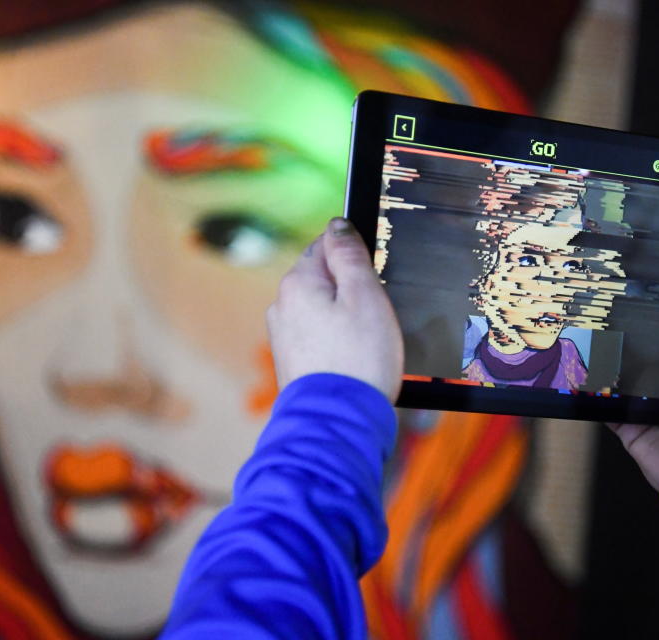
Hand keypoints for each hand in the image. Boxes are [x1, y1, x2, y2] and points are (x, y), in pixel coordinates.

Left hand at [267, 217, 403, 401]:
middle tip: (375, 316)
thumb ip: (349, 254)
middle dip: (351, 290)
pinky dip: (337, 343)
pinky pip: (319, 338)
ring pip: (322, 310)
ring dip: (345, 319)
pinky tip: (352, 361)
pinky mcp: (292, 362)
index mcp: (298, 282)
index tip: (375, 279)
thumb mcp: (365, 295)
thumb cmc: (358, 360)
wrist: (338, 423)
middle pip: (324, 278)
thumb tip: (338, 224)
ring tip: (366, 345)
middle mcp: (282, 305)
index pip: (326, 244)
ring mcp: (284, 336)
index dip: (356, 257)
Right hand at [608, 274, 658, 491]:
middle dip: (629, 333)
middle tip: (605, 309)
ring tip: (587, 337)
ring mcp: (652, 404)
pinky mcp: (631, 424)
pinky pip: (606, 405)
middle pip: (646, 349)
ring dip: (608, 361)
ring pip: (623, 374)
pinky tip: (580, 375)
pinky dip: (594, 393)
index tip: (646, 286)